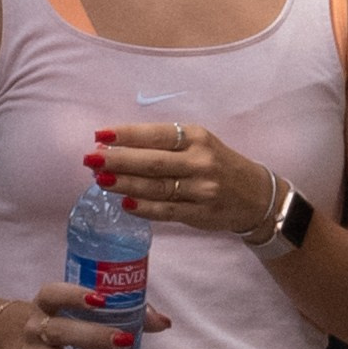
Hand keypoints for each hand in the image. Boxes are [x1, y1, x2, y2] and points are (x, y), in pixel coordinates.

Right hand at [0, 282, 171, 348]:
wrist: (13, 340)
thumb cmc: (60, 319)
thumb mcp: (78, 308)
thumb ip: (120, 311)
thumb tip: (164, 321)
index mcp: (44, 302)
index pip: (53, 294)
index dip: (75, 295)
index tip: (103, 300)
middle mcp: (35, 328)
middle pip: (60, 332)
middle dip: (92, 336)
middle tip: (123, 339)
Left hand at [91, 120, 280, 238]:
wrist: (256, 196)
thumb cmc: (220, 165)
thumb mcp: (200, 144)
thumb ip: (167, 145)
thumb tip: (120, 147)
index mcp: (198, 138)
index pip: (157, 134)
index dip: (127, 135)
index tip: (100, 135)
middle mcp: (200, 161)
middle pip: (152, 161)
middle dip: (118, 160)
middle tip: (91, 159)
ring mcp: (201, 189)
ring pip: (156, 187)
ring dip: (125, 184)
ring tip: (100, 180)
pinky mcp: (200, 213)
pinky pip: (167, 211)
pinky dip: (145, 208)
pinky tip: (125, 203)